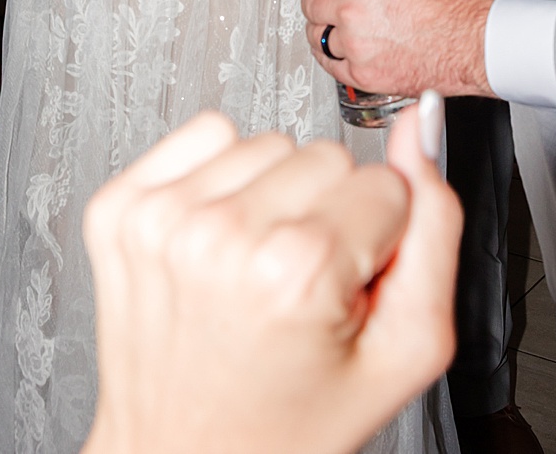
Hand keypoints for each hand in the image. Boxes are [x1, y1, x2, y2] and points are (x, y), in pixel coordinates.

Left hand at [77, 104, 459, 453]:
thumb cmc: (288, 422)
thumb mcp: (402, 353)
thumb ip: (435, 232)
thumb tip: (420, 132)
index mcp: (296, 270)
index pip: (386, 185)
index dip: (376, 243)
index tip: (342, 292)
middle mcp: (220, 233)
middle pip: (325, 155)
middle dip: (327, 215)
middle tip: (298, 288)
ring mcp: (160, 216)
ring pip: (266, 143)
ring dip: (272, 197)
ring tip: (256, 269)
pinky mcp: (119, 206)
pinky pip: (203, 136)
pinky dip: (219, 178)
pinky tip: (219, 242)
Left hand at [301, 0, 495, 97]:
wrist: (478, 42)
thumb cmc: (458, 5)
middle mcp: (352, 10)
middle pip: (309, 4)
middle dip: (319, 2)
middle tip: (330, 4)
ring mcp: (357, 45)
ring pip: (316, 36)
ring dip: (324, 31)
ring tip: (337, 29)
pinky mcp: (365, 76)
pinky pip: (331, 66)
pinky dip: (334, 58)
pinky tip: (343, 51)